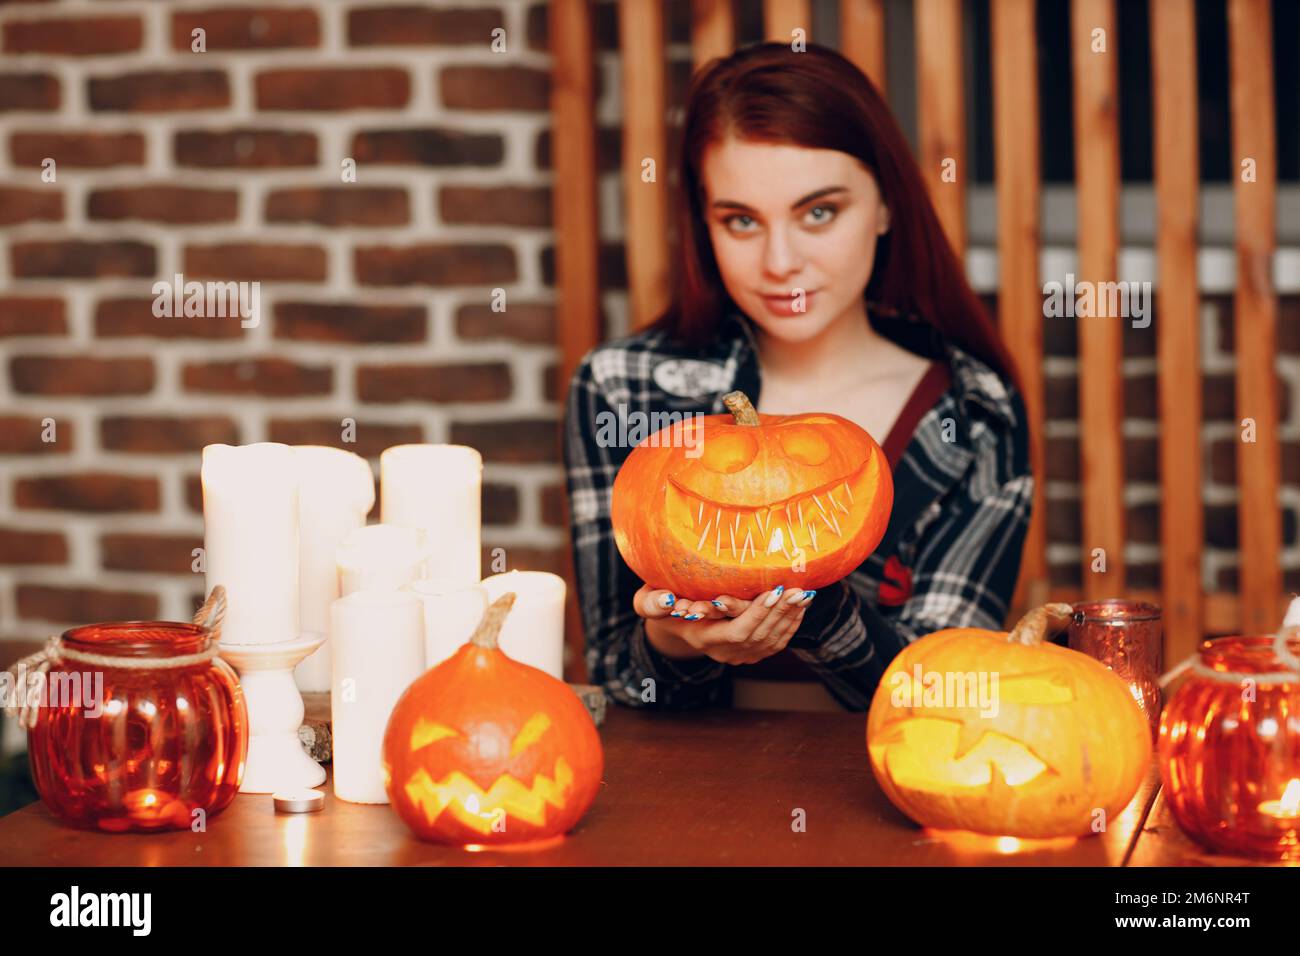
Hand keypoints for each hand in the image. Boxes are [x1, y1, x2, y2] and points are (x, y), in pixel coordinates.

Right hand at [632, 583, 815, 665]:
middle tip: (797, 589)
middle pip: (758, 636)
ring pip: (771, 641)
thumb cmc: (659, 604)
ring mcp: (738, 655)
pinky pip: (776, 642)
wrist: (672, 623)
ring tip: (804, 594)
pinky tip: (801, 605)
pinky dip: (791, 624)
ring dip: (789, 617)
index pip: (736, 632)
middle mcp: (723, 652)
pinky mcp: (750, 652)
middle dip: (780, 612)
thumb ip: (652, 602)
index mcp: (702, 639)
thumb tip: (668, 600)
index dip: (757, 614)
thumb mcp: (647, 601)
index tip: (774, 590)